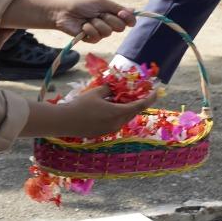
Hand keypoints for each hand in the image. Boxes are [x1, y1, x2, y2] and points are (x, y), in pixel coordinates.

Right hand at [27, 85, 152, 137]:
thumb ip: (109, 89)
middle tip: (141, 92)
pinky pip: (118, 122)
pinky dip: (120, 114)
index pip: (139, 105)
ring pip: (126, 118)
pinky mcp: (104, 132)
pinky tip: (113, 106)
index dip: (150, 98)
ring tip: (124, 98)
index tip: (156, 91)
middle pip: (133, 112)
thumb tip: (115, 88)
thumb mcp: (96, 93)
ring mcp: (111, 130)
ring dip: (128, 108)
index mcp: (117, 113)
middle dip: (139, 102)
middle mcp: (117, 123)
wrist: (65, 122)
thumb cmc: (80, 105)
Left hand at [49, 0, 135, 42]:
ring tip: (88, 19)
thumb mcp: (101, 2)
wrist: (63, 11)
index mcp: (112, 13)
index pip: (128, 20)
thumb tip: (134, 10)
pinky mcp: (91, 39)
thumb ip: (117, 8)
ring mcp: (100, 32)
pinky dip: (89, 30)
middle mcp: (108, 23)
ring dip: (97, 24)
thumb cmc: (81, 4)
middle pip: (120, 27)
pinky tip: (83, 26)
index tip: (123, 14)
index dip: (129, 19)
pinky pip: (97, 37)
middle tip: (98, 14)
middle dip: (109, 19)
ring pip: (108, 32)